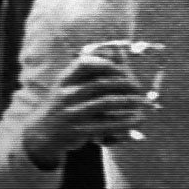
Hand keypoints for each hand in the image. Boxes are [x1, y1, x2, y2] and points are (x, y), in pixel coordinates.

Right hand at [22, 54, 150, 165]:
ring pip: (105, 102)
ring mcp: (71, 113)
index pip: (83, 64)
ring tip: (145, 102)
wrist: (43, 133)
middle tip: (140, 87)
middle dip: (125, 83)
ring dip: (130, 101)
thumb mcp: (69, 86)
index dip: (105, 63)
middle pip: (100, 83)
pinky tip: (138, 120)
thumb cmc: (65, 105)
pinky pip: (106, 124)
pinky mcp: (78, 130)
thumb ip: (90, 74)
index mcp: (64, 80)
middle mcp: (66, 94)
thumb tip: (121, 55)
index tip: (123, 68)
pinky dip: (125, 121)